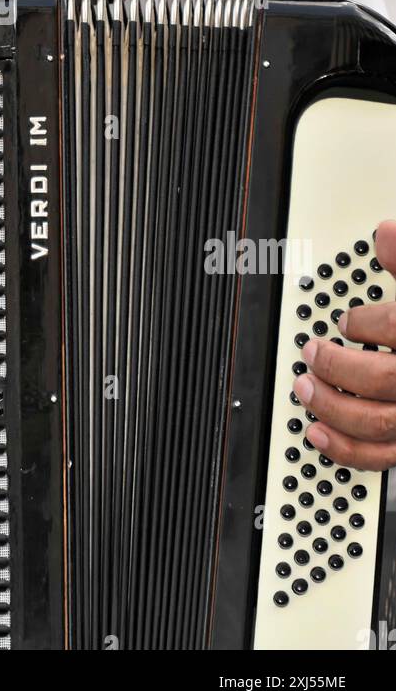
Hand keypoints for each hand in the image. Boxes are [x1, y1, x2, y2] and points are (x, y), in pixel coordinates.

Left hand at [292, 221, 395, 469]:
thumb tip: (384, 233)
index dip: (365, 323)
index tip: (347, 320)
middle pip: (385, 379)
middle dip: (338, 365)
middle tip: (312, 351)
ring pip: (379, 423)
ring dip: (333, 406)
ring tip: (305, 385)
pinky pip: (382, 457)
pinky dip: (346, 450)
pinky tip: (318, 432)